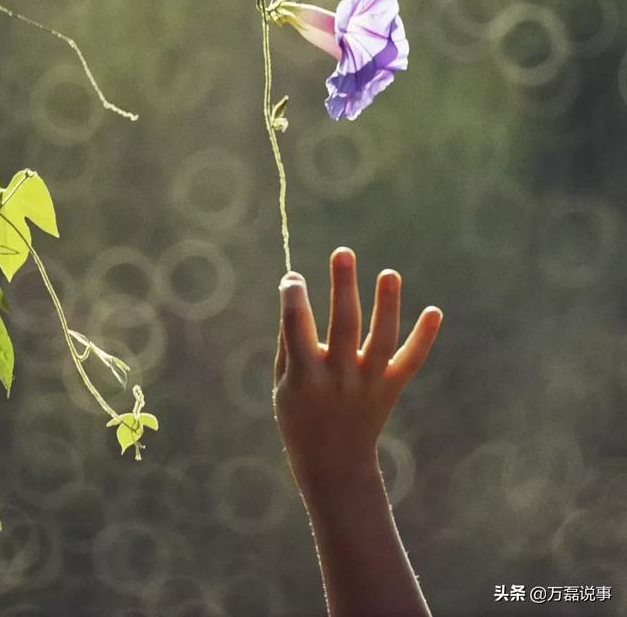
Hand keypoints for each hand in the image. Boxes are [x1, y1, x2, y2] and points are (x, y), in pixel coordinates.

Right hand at [273, 246, 442, 489]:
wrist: (333, 464)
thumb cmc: (299, 414)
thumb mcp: (282, 384)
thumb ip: (289, 342)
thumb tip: (293, 290)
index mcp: (304, 377)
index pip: (297, 329)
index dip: (293, 298)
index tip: (293, 277)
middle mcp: (338, 379)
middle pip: (344, 326)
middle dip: (343, 287)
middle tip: (343, 252)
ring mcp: (368, 384)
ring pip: (382, 340)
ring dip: (387, 305)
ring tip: (389, 273)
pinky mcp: (390, 388)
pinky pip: (411, 361)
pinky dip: (424, 338)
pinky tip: (434, 311)